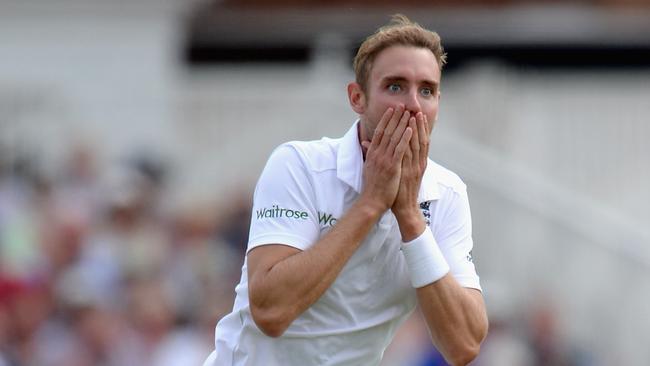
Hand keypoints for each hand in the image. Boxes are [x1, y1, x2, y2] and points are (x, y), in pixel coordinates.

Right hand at [359, 106, 412, 214]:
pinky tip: (410, 129)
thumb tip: (365, 142)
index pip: (379, 132)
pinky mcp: (392, 167)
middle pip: (387, 131)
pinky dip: (405, 138)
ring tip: (408, 113)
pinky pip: (399, 149)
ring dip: (402, 124)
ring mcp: (384, 160)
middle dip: (395, 117)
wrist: (372, 201)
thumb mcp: (368, 166)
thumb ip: (369, 153)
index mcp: (372, 154)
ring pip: (394, 137)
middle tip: (401, 105)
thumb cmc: (372, 186)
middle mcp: (377, 154)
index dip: (386, 120)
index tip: (391, 110)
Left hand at [392, 111, 429, 240]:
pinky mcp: (411, 171)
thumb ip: (397, 162)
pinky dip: (411, 140)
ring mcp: (415, 166)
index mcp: (418, 164)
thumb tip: (388, 151)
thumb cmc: (400, 193)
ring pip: (417, 143)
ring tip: (414, 114)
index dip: (419, 129)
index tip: (416, 115)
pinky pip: (411, 153)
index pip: (420, 142)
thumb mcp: (400, 175)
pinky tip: (410, 130)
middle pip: (420, 139)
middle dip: (419, 124)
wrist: (405, 209)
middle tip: (417, 109)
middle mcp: (419, 163)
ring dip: (416, 128)